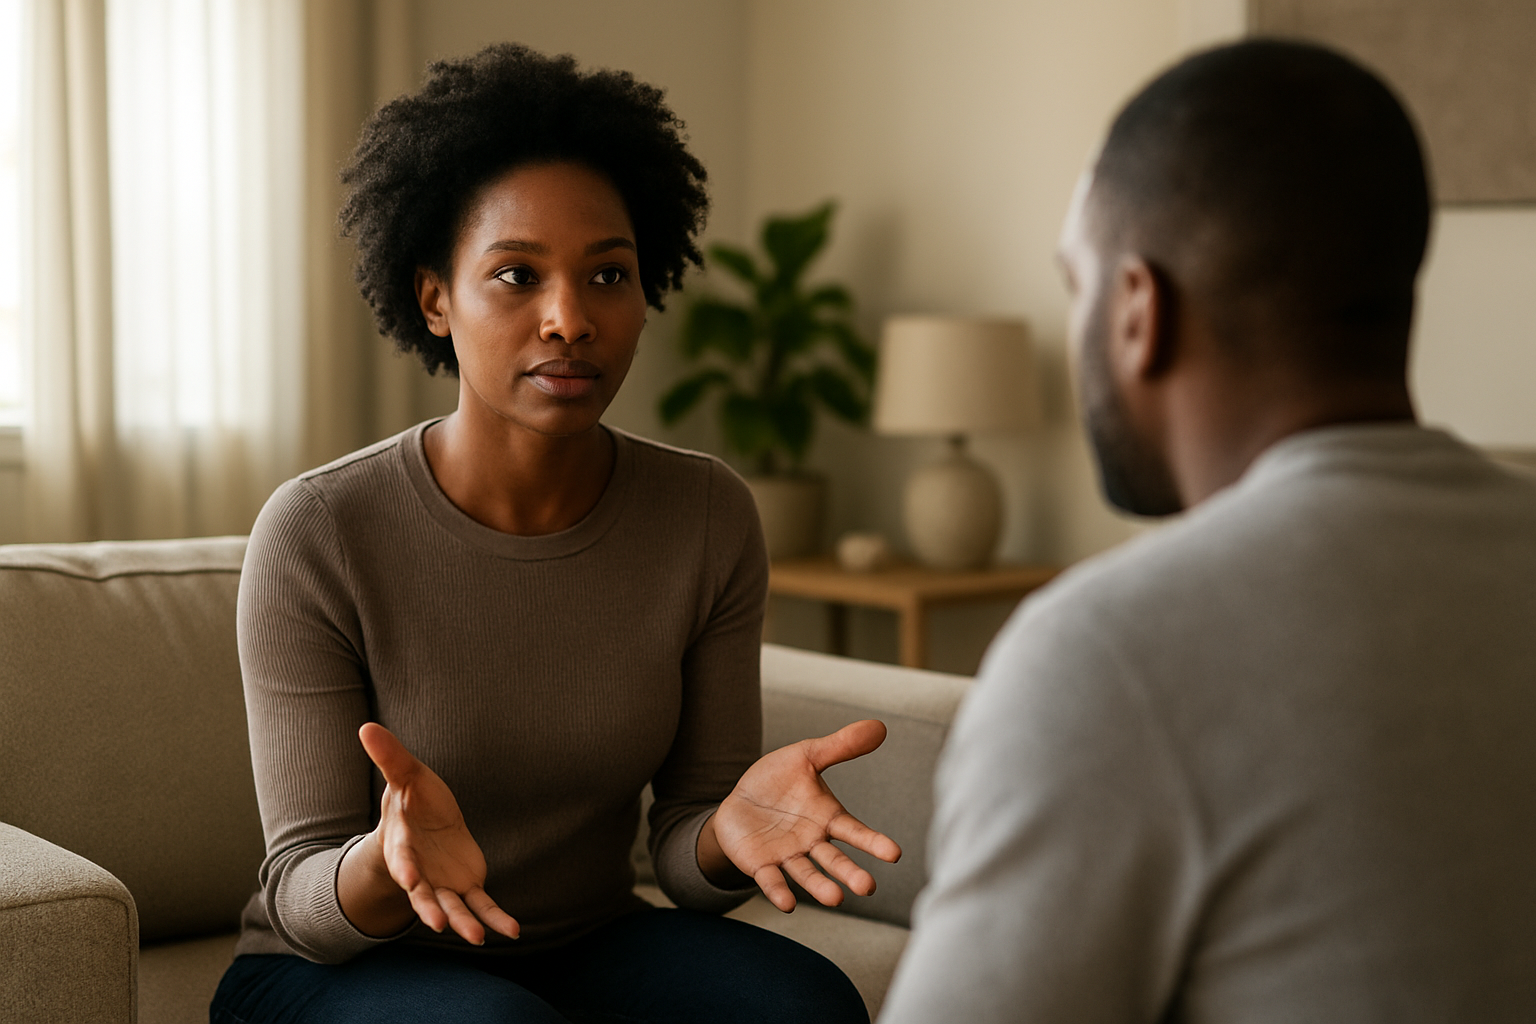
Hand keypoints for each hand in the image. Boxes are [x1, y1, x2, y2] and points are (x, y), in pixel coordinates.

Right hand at [355, 723, 518, 943]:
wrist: (424, 824)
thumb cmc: (412, 801)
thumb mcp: (405, 776)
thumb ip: (390, 757)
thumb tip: (366, 725)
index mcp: (403, 846)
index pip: (403, 859)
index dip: (406, 868)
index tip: (410, 879)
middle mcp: (421, 873)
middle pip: (425, 895)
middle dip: (431, 909)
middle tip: (440, 925)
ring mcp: (444, 884)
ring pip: (453, 908)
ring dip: (464, 924)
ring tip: (477, 939)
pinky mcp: (467, 886)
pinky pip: (482, 906)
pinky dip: (496, 918)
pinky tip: (513, 931)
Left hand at [705, 719, 901, 911]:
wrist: (740, 802)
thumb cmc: (778, 781)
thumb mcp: (807, 756)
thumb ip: (840, 746)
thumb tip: (879, 726)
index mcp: (827, 817)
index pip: (854, 831)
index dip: (873, 842)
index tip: (894, 854)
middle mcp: (812, 842)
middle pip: (834, 860)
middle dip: (850, 873)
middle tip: (868, 888)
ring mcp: (787, 855)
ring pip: (806, 874)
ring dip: (820, 887)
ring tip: (836, 899)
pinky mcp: (761, 865)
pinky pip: (771, 880)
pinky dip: (779, 891)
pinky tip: (787, 904)